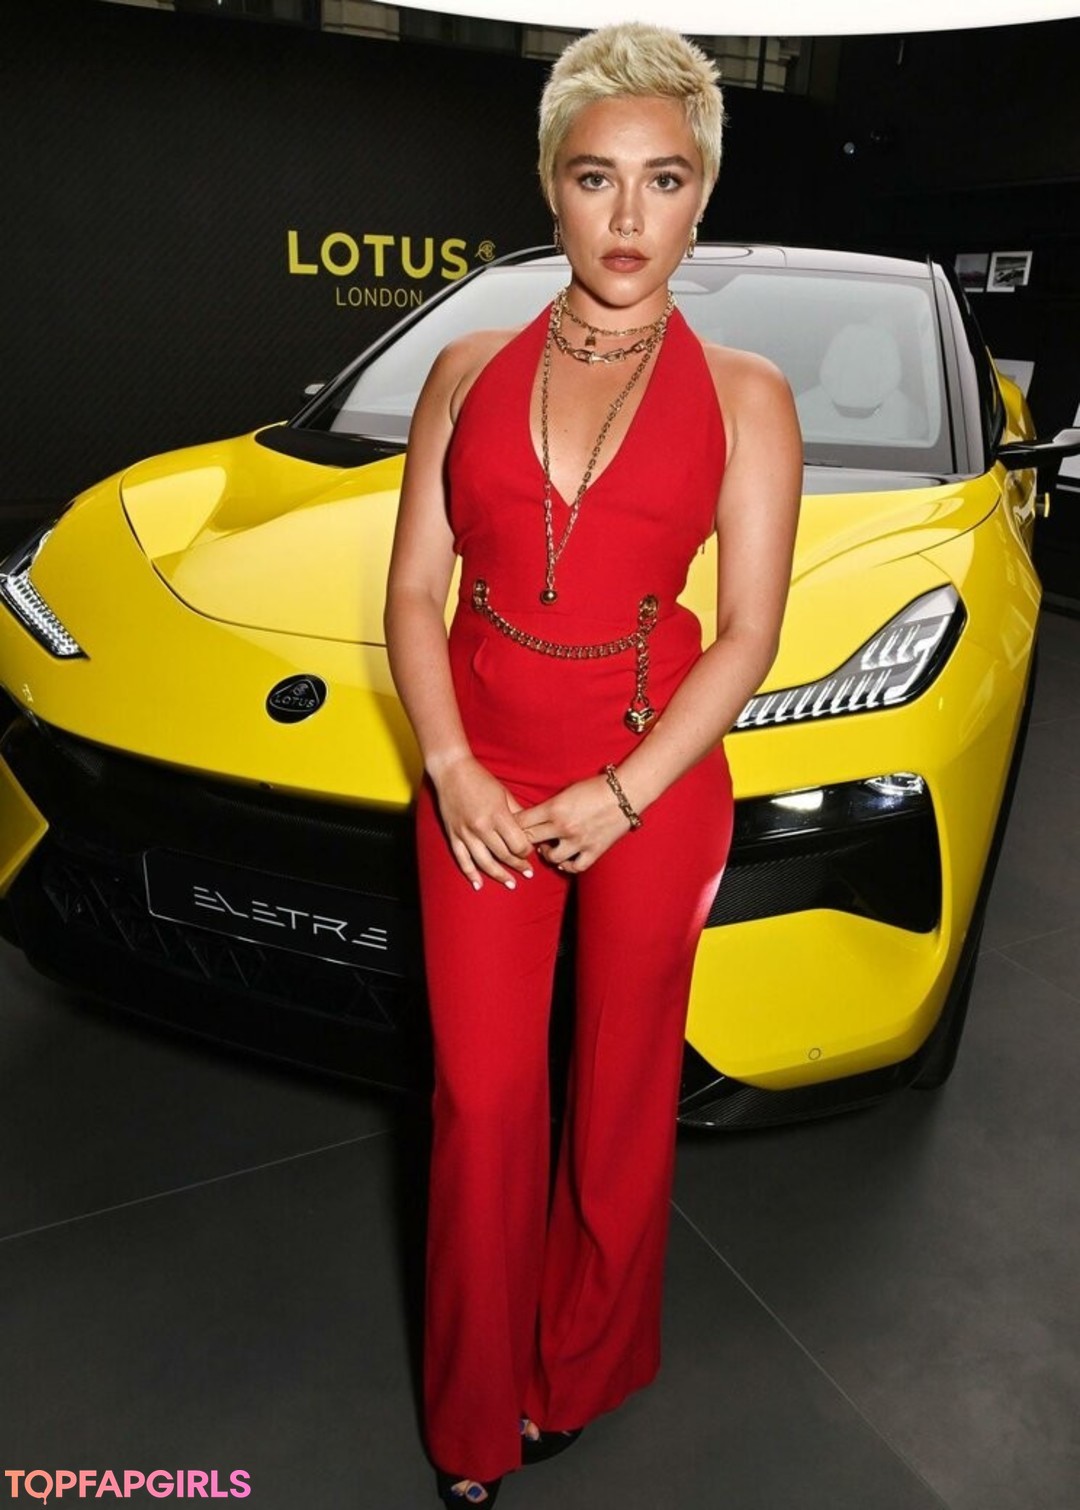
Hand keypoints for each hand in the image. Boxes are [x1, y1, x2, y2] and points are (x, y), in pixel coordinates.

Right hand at [430, 754, 535, 889]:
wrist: (451, 770)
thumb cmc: (481, 779)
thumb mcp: (504, 794)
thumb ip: (517, 814)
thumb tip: (530, 833)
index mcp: (497, 815)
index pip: (518, 844)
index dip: (526, 851)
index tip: (530, 852)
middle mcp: (481, 826)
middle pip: (504, 855)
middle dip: (518, 865)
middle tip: (528, 872)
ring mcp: (465, 832)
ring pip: (485, 862)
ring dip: (500, 875)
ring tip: (511, 884)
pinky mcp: (453, 834)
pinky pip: (462, 859)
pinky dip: (470, 874)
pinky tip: (479, 885)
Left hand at [517, 774, 636, 874]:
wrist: (625, 793)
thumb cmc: (595, 787)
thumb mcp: (566, 791)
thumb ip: (548, 806)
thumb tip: (531, 818)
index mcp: (554, 808)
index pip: (521, 822)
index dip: (513, 825)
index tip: (512, 827)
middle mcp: (563, 826)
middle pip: (530, 840)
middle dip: (525, 840)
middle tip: (526, 839)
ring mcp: (579, 841)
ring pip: (551, 857)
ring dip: (546, 854)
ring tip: (548, 847)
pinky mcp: (594, 850)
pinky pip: (575, 866)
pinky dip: (567, 865)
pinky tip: (566, 859)